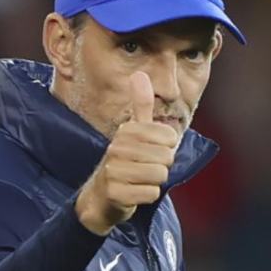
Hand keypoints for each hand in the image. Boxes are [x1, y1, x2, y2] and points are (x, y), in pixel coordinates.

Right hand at [75, 72, 178, 235]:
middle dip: (161, 166)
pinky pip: (151, 193)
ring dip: (154, 182)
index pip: (169, 136)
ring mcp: (114, 171)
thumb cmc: (124, 162)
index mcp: (126, 131)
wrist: (100, 197)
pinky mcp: (115, 193)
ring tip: (139, 180)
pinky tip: (134, 193)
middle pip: (166, 157)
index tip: (151, 151)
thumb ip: (140, 105)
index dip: (167, 147)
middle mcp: (117, 148)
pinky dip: (147, 196)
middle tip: (144, 168)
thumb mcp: (132, 132)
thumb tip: (139, 73)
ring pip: (160, 175)